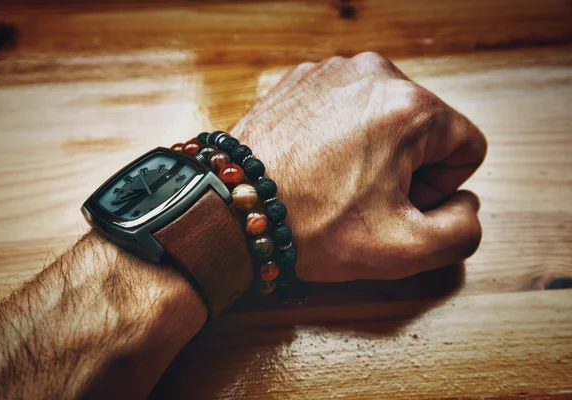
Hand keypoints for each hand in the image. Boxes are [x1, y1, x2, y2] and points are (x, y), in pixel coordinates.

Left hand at [231, 53, 486, 281]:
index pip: (466, 146)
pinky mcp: (301, 79)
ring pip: (385, 117)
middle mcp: (373, 74)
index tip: (399, 206)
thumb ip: (463, 229)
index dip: (441, 188)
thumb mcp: (405, 249)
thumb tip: (464, 202)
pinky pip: (346, 109)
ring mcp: (332, 72)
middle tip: (365, 201)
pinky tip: (315, 166)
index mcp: (409, 107)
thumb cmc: (309, 226)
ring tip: (336, 184)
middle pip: (425, 128)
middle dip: (408, 169)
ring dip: (375, 153)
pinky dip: (341, 137)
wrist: (230, 210)